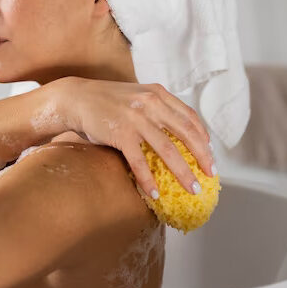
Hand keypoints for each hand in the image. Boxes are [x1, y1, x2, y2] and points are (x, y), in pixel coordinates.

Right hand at [59, 77, 214, 197]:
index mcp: (158, 94)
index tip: (210, 153)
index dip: (203, 137)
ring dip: (183, 173)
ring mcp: (136, 119)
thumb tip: (178, 134)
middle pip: (186, 134)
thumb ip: (156, 108)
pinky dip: (148, 180)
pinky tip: (155, 193)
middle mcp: (151, 104)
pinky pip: (139, 161)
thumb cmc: (107, 101)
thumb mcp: (137, 96)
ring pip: (168, 150)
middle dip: (202, 156)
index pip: (189, 117)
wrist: (76, 98)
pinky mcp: (120, 134)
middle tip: (210, 174)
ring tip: (192, 188)